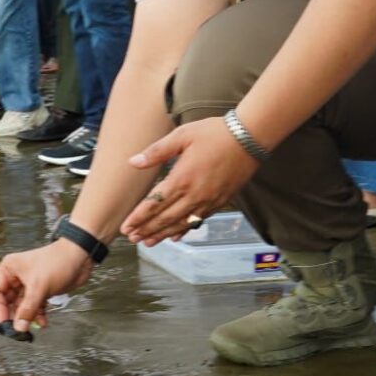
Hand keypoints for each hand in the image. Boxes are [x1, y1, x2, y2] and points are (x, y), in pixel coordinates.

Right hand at [0, 239, 93, 332]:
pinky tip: (43, 321)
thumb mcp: (38, 287)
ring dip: (27, 317)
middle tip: (18, 329)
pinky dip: (38, 314)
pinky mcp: (41, 290)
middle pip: (7, 301)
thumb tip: (18, 327)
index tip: (5, 323)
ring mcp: (29, 284)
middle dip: (14, 315)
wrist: (80, 257)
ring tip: (32, 327)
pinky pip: (34, 306)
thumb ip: (27, 309)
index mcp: (9, 268)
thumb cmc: (57, 261)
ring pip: (22, 306)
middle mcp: (17, 276)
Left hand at [120, 116, 258, 245]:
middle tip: (131, 238)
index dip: (139, 217)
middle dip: (146, 229)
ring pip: (181, 223)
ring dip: (162, 234)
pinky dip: (184, 230)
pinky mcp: (220, 202)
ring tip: (147, 242)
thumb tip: (133, 162)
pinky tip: (175, 236)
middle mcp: (195, 194)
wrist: (249, 138)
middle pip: (165, 218)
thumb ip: (157, 152)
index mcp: (182, 178)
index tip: (126, 226)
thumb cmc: (214, 133)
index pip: (155, 203)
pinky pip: (198, 221)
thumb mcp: (182, 135)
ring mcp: (208, 201)